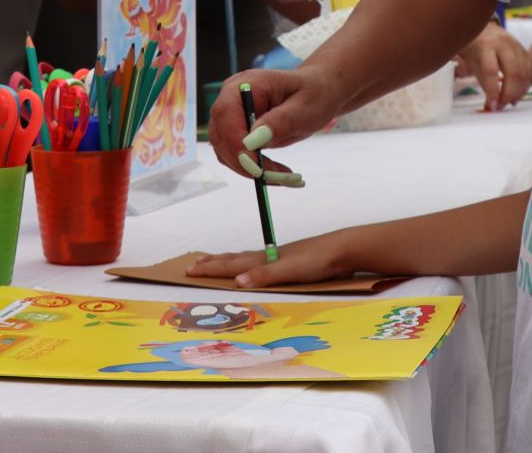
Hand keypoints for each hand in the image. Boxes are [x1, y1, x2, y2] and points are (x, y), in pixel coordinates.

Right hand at [187, 230, 359, 289]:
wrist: (342, 249)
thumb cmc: (317, 261)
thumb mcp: (290, 271)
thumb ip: (265, 275)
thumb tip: (237, 281)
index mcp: (263, 260)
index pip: (230, 264)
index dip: (210, 268)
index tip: (188, 269)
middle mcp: (267, 256)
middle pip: (233, 259)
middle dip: (212, 263)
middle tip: (193, 264)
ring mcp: (277, 257)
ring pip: (244, 259)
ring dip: (227, 261)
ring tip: (215, 260)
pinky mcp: (288, 260)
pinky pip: (257, 262)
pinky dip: (245, 264)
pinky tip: (251, 266)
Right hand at [206, 64, 347, 176]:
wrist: (315, 93)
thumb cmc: (312, 94)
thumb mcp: (304, 107)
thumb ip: (280, 121)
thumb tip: (252, 140)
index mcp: (246, 84)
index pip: (225, 113)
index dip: (234, 141)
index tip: (255, 166)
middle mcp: (232, 98)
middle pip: (220, 136)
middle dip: (244, 163)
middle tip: (276, 177)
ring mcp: (232, 116)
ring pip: (226, 151)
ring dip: (250, 170)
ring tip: (284, 176)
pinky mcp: (236, 133)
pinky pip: (236, 156)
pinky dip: (254, 169)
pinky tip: (278, 172)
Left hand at [456, 21, 531, 110]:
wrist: (480, 25)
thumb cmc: (472, 45)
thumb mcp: (469, 60)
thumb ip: (482, 81)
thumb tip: (491, 105)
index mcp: (485, 44)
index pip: (491, 71)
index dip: (493, 91)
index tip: (492, 106)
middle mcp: (503, 42)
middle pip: (513, 72)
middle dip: (509, 94)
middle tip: (502, 106)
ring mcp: (515, 44)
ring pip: (524, 72)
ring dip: (519, 92)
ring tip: (509, 102)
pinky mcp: (523, 48)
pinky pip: (530, 69)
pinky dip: (525, 84)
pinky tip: (517, 94)